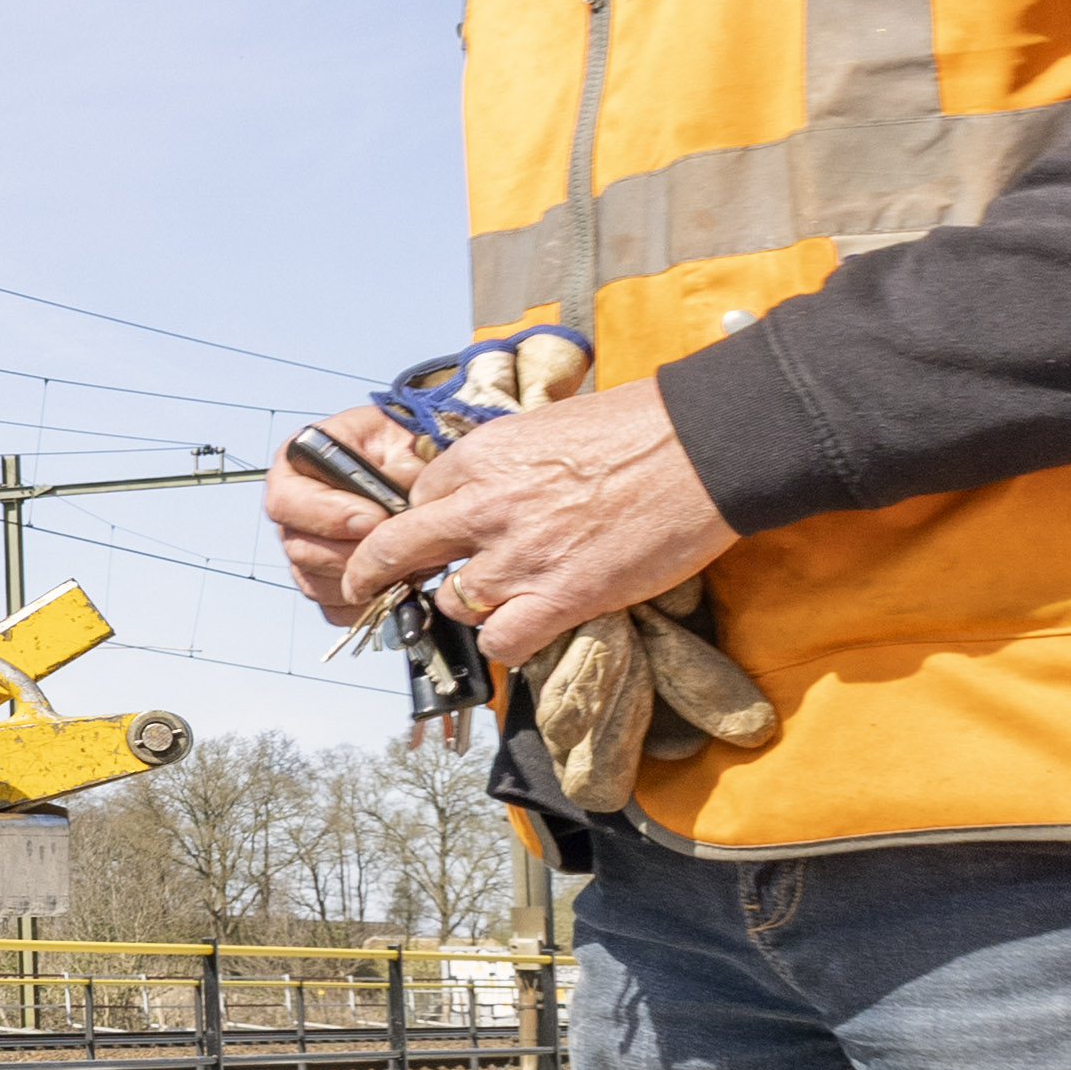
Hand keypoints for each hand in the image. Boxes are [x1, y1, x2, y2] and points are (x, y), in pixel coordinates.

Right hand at [268, 432, 407, 622]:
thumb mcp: (401, 442)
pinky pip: (331, 606)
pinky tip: (392, 584)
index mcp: (296, 465)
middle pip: (299, 549)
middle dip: (352, 554)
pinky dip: (362, 603)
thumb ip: (394, 469)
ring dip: (360, 581)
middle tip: (395, 547)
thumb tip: (388, 506)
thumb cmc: (404, 446)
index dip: (328, 516)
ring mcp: (304, 546)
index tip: (373, 519)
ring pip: (313, 582)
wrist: (419, 463)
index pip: (286, 501)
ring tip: (401, 563)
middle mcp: (292, 509)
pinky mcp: (322, 578)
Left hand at [347, 381, 734, 667]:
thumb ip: (509, 461)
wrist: (703, 448)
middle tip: (368, 587)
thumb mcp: (549, 425)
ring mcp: (519, 556)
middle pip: (398, 550)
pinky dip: (506, 643)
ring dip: (466, 608)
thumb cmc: (640, 427)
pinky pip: (501, 642)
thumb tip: (495, 485)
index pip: (419, 498)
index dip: (423, 520)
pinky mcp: (561, 597)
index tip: (428, 536)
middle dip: (374, 572)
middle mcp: (485, 506)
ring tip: (495, 603)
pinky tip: (524, 631)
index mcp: (481, 456)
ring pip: (452, 602)